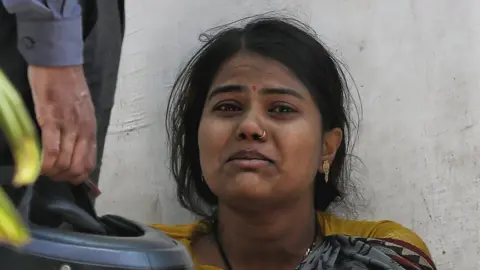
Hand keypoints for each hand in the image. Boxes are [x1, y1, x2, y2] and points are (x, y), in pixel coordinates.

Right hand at [27, 65, 96, 183]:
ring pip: (64, 163)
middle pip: (77, 168)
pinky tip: (37, 167)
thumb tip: (74, 152)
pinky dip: (44, 164)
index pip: (89, 164)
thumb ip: (80, 132)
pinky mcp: (51, 120)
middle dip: (62, 177)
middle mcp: (83, 131)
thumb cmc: (69, 87)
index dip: (77, 177)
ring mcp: (68, 126)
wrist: (59, 63)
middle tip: (50, 174)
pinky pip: (51, 150)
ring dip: (52, 173)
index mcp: (91, 130)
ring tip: (42, 170)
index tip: (63, 176)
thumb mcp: (83, 113)